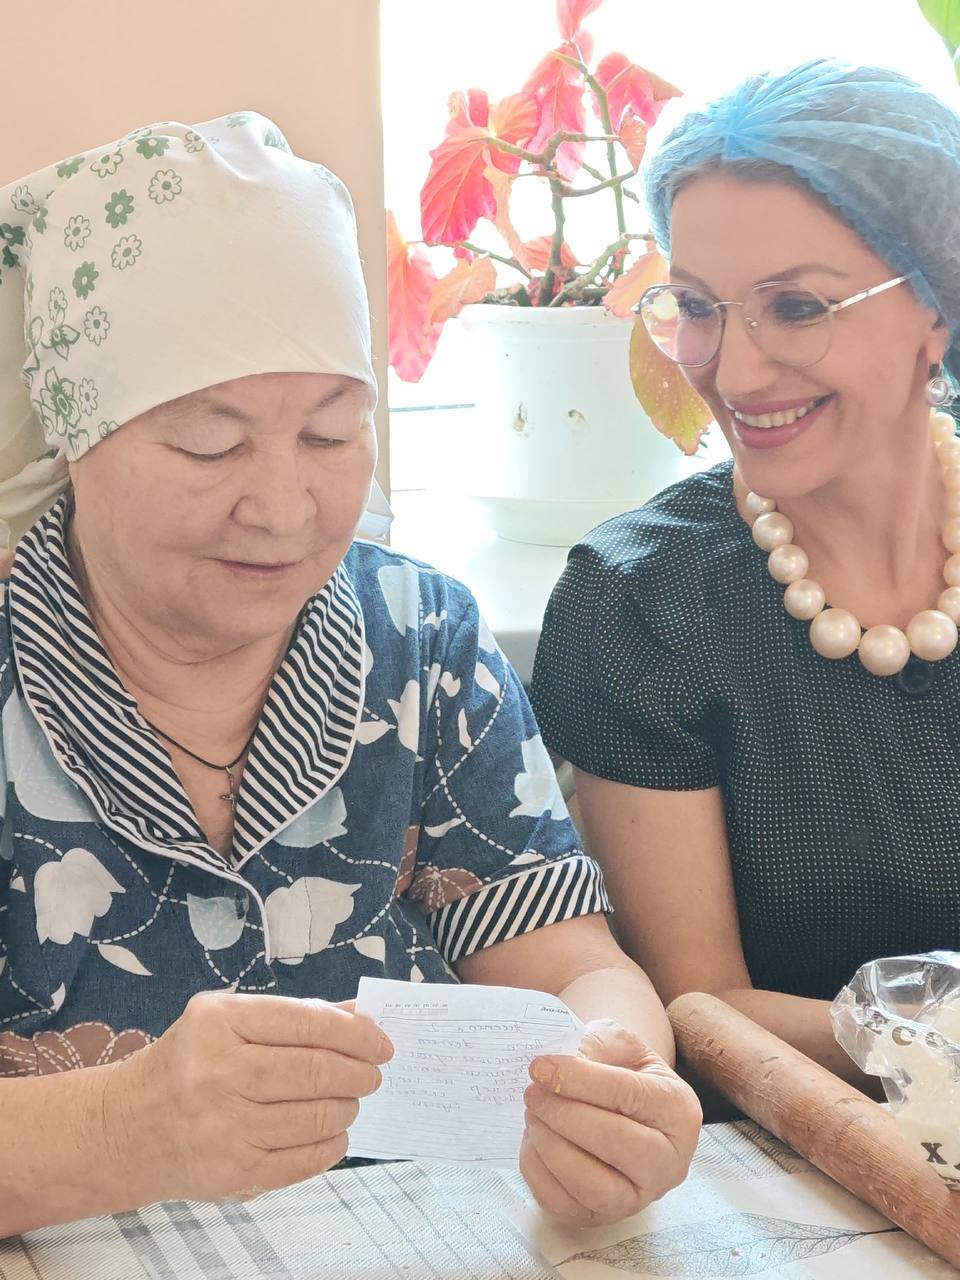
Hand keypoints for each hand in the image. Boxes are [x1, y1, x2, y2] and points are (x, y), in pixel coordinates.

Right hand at [106, 991, 391, 1203]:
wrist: (127, 1128)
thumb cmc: (190, 1062)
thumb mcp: (229, 1019)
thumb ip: (296, 1015)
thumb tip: (362, 1014)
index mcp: (219, 1023)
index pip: (307, 1022)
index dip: (356, 1033)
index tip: (381, 1043)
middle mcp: (218, 1073)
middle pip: (316, 1071)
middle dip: (359, 1072)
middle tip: (373, 1075)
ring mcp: (225, 1127)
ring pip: (315, 1116)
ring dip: (347, 1108)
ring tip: (350, 1101)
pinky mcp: (232, 1173)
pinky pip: (303, 1160)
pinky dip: (331, 1145)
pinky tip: (334, 1132)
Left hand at [520, 1019, 700, 1225]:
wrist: (622, 1105)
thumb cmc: (621, 1069)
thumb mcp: (618, 1044)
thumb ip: (593, 1047)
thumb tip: (555, 1069)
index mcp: (678, 1109)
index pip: (629, 1095)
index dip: (579, 1080)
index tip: (540, 1068)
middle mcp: (668, 1162)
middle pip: (618, 1145)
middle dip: (566, 1116)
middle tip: (533, 1093)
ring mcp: (638, 1197)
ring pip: (594, 1187)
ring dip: (551, 1148)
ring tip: (532, 1115)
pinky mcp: (605, 1217)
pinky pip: (566, 1207)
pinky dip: (539, 1174)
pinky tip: (532, 1142)